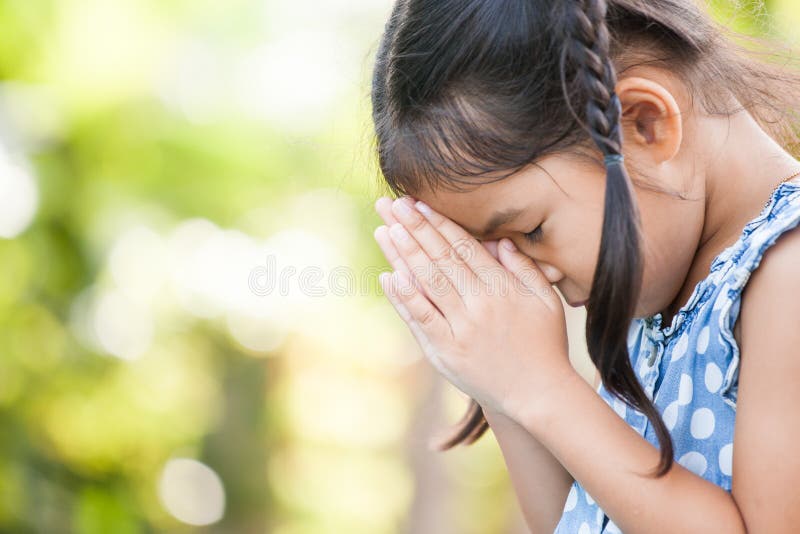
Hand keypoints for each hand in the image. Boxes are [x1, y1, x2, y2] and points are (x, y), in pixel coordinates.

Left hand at [372, 195, 575, 421]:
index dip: (439, 224)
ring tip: (385, 230)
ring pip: (426, 283)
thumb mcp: (545, 301)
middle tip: (392, 205)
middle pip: (439, 259)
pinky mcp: (446, 351)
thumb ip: (524, 268)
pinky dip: (403, 297)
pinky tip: (388, 276)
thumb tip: (499, 241)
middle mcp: (478, 305)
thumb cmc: (545, 344)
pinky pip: (420, 318)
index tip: (419, 204)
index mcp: (502, 288)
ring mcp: (459, 328)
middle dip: (414, 229)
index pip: (463, 248)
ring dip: (403, 255)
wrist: (539, 394)